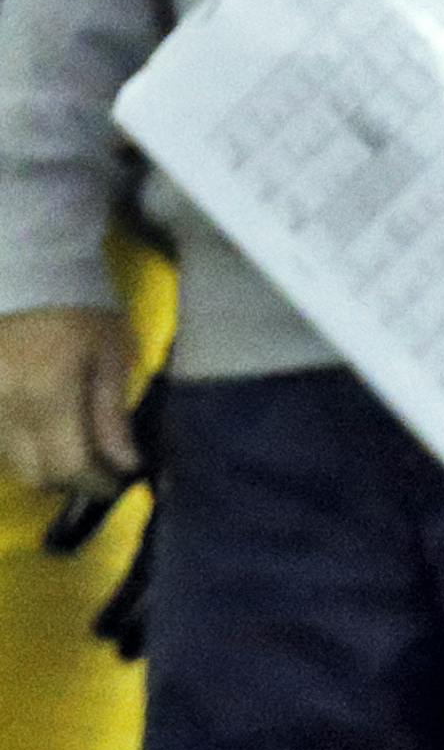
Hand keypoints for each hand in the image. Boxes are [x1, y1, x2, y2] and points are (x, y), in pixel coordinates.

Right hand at [0, 308, 135, 490]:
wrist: (24, 266)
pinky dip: (19, 442)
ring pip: (10, 459)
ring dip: (42, 462)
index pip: (68, 467)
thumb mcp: (110, 350)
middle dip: (69, 479)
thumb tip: (125, 463)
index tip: (121, 483)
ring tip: (71, 444)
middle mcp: (3, 410)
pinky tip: (41, 424)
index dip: (97, 483)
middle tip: (98, 467)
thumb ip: (111, 412)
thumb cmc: (78, 304)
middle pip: (33, 473)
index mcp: (45, 398)